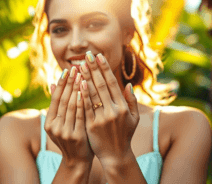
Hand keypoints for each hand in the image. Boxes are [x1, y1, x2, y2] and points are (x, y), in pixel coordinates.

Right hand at [45, 66, 93, 166]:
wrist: (78, 160)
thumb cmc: (72, 136)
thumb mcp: (61, 122)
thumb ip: (58, 104)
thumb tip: (51, 83)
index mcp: (49, 122)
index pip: (55, 98)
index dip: (60, 83)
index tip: (66, 70)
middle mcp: (54, 127)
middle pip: (63, 100)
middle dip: (69, 82)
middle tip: (75, 67)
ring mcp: (64, 132)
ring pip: (71, 105)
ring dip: (76, 88)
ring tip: (82, 74)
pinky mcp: (76, 136)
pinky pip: (80, 115)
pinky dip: (82, 102)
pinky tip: (86, 90)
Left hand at [79, 51, 138, 165]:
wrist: (115, 156)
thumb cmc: (124, 135)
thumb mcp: (134, 118)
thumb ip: (132, 101)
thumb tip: (127, 84)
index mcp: (123, 107)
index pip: (112, 83)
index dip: (105, 69)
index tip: (99, 56)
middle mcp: (114, 111)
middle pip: (101, 85)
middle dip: (93, 69)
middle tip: (87, 55)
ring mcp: (102, 118)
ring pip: (92, 94)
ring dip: (86, 78)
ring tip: (80, 65)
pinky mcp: (92, 125)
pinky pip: (85, 107)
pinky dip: (81, 95)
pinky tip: (77, 84)